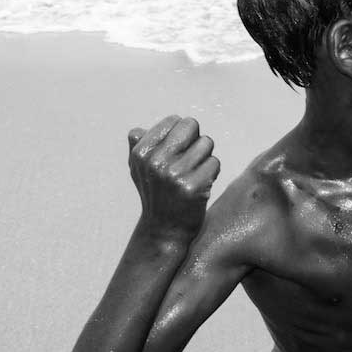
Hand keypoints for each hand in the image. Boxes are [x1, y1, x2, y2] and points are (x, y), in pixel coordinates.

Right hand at [127, 116, 219, 238]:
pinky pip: (214, 162)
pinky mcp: (192, 187)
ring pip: (207, 143)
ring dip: (205, 157)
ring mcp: (174, 175)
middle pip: (192, 126)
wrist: (165, 230)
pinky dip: (212, 172)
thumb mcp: (139, 171)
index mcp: (141, 153)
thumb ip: (138, 148)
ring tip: (195, 173)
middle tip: (191, 160)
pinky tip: (202, 185)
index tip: (178, 151)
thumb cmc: (156, 194)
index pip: (175, 120)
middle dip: (196, 140)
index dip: (182, 134)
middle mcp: (155, 162)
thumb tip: (137, 131)